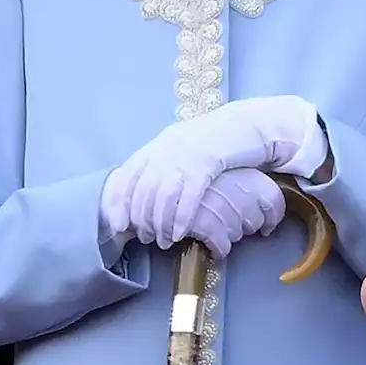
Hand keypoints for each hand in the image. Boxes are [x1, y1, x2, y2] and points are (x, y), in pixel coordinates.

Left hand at [105, 95, 325, 248]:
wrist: (246, 124)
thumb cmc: (215, 142)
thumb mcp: (183, 148)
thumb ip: (163, 165)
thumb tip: (146, 196)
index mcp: (157, 145)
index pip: (127, 175)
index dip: (119, 202)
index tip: (118, 225)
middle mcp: (166, 148)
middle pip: (143, 189)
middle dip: (142, 219)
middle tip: (145, 238)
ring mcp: (186, 155)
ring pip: (162, 195)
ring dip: (160, 223)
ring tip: (164, 240)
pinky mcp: (208, 162)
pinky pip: (188, 195)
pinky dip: (181, 217)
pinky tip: (180, 233)